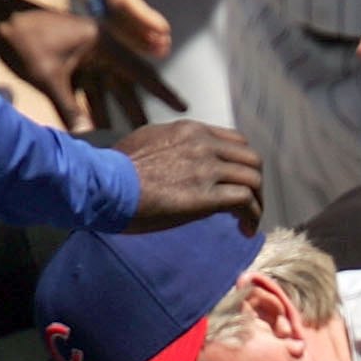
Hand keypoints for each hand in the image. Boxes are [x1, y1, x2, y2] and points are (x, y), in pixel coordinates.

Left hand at [0, 1, 185, 131]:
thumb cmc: (23, 38)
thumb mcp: (48, 77)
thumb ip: (69, 109)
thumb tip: (87, 140)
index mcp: (103, 43)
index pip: (141, 72)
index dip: (163, 92)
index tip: (183, 106)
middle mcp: (99, 49)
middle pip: (125, 86)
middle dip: (137, 112)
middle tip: (155, 137)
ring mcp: (84, 56)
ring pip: (105, 91)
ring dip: (112, 116)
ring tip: (126, 142)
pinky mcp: (69, 64)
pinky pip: (85, 90)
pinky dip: (89, 110)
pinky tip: (94, 132)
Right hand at [71, 0, 179, 57]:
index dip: (140, 16)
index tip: (165, 29)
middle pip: (110, 14)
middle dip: (137, 34)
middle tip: (165, 47)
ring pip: (105, 17)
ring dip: (131, 36)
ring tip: (160, 49)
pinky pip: (103, 11)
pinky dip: (123, 26)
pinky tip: (144, 38)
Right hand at [116, 122, 262, 232]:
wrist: (102, 185)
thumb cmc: (113, 171)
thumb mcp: (144, 143)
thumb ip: (167, 146)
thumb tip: (171, 159)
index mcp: (189, 130)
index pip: (233, 141)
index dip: (241, 164)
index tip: (236, 183)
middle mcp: (203, 144)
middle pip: (250, 159)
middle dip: (255, 183)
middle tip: (249, 205)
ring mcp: (206, 169)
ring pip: (253, 179)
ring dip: (257, 203)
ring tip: (248, 222)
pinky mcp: (205, 196)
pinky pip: (245, 202)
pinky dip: (251, 217)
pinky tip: (244, 230)